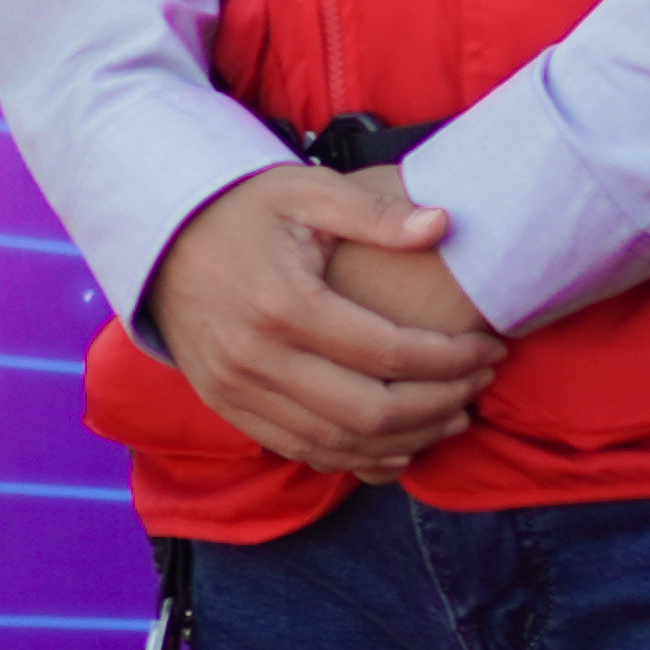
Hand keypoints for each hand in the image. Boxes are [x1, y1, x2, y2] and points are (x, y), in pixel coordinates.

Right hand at [144, 164, 508, 480]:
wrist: (159, 235)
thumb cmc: (243, 209)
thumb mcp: (305, 191)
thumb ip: (374, 212)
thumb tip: (443, 225)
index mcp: (284, 301)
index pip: (390, 351)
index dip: (453, 358)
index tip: (489, 348)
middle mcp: (256, 355)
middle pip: (371, 411)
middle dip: (440, 405)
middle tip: (479, 386)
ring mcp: (236, 388)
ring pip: (340, 443)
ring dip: (408, 439)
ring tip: (452, 416)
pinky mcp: (226, 405)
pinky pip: (301, 450)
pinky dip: (356, 458)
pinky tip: (397, 445)